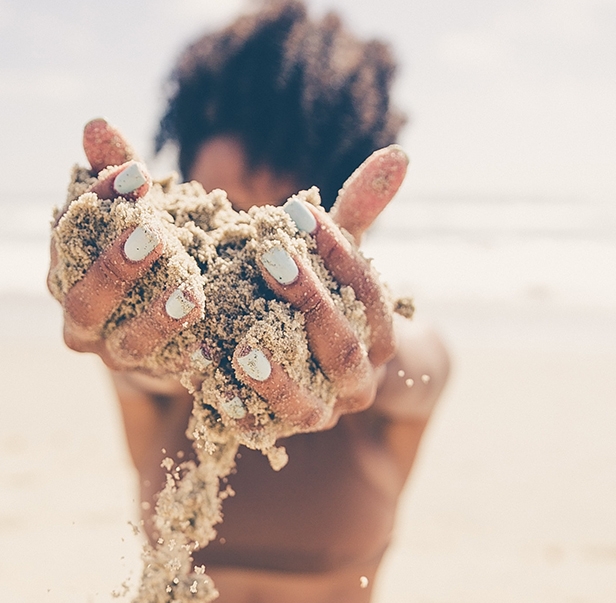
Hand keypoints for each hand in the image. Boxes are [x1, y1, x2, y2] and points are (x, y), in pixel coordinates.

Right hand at [49, 120, 203, 375]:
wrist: (167, 323)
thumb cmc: (148, 250)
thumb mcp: (136, 208)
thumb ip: (117, 170)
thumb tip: (96, 125)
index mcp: (65, 271)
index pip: (69, 237)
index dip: (100, 206)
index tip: (138, 175)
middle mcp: (81, 319)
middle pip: (85, 302)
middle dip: (116, 269)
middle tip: (153, 236)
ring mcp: (116, 353)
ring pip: (126, 344)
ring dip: (156, 320)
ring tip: (191, 294)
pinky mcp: (155, 375)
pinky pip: (170, 374)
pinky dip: (191, 361)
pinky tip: (213, 348)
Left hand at [230, 146, 408, 430]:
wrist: (306, 367)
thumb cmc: (317, 297)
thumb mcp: (331, 258)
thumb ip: (357, 216)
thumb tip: (400, 155)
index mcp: (377, 335)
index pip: (368, 292)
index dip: (339, 251)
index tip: (297, 209)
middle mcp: (357, 381)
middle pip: (343, 347)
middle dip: (309, 301)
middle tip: (269, 256)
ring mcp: (321, 413)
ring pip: (311, 405)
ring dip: (279, 378)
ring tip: (245, 346)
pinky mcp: (281, 433)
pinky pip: (265, 432)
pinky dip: (243, 415)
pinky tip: (215, 391)